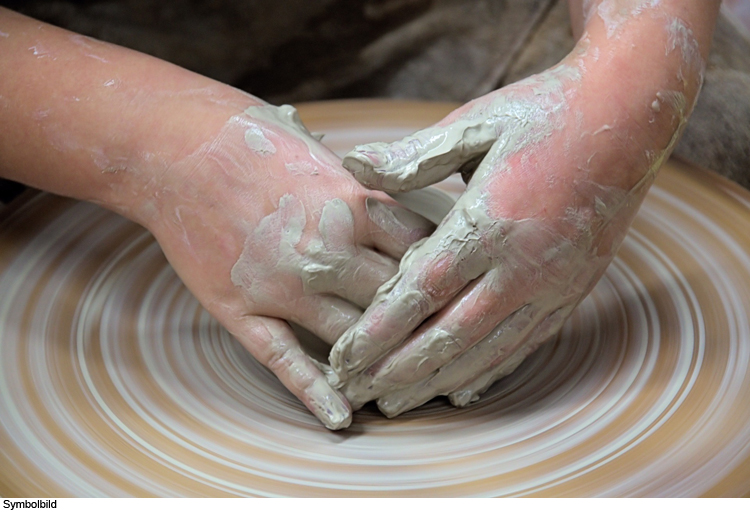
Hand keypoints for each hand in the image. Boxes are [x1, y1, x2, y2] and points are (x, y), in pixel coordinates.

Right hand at [137, 103, 432, 428]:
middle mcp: (328, 251)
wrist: (173, 147)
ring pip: (352, 337)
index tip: (456, 293)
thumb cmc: (251, 139)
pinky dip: (316, 392)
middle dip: (422, 324)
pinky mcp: (243, 310)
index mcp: (354, 205)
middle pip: (396, 301)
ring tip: (404, 386)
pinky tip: (341, 417)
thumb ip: (363, 185)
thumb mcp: (321, 153)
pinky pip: (286, 361)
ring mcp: (284, 286)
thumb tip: (398, 194)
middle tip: (445, 347)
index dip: (444, 276)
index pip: (422, 254)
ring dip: (379, 362)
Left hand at [330, 16, 704, 415]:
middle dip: (397, 371)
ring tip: (396, 404)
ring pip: (486, 351)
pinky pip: (525, 345)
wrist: (630, 114)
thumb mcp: (476, 124)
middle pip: (448, 336)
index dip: (377, 332)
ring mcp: (552, 284)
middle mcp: (522, 266)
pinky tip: (462, 391)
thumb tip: (354, 165)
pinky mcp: (573, 290)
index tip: (342, 360)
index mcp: (488, 223)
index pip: (420, 293)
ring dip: (437, 382)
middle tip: (356, 395)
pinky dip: (488, 372)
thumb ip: (413, 156)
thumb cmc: (545, 114)